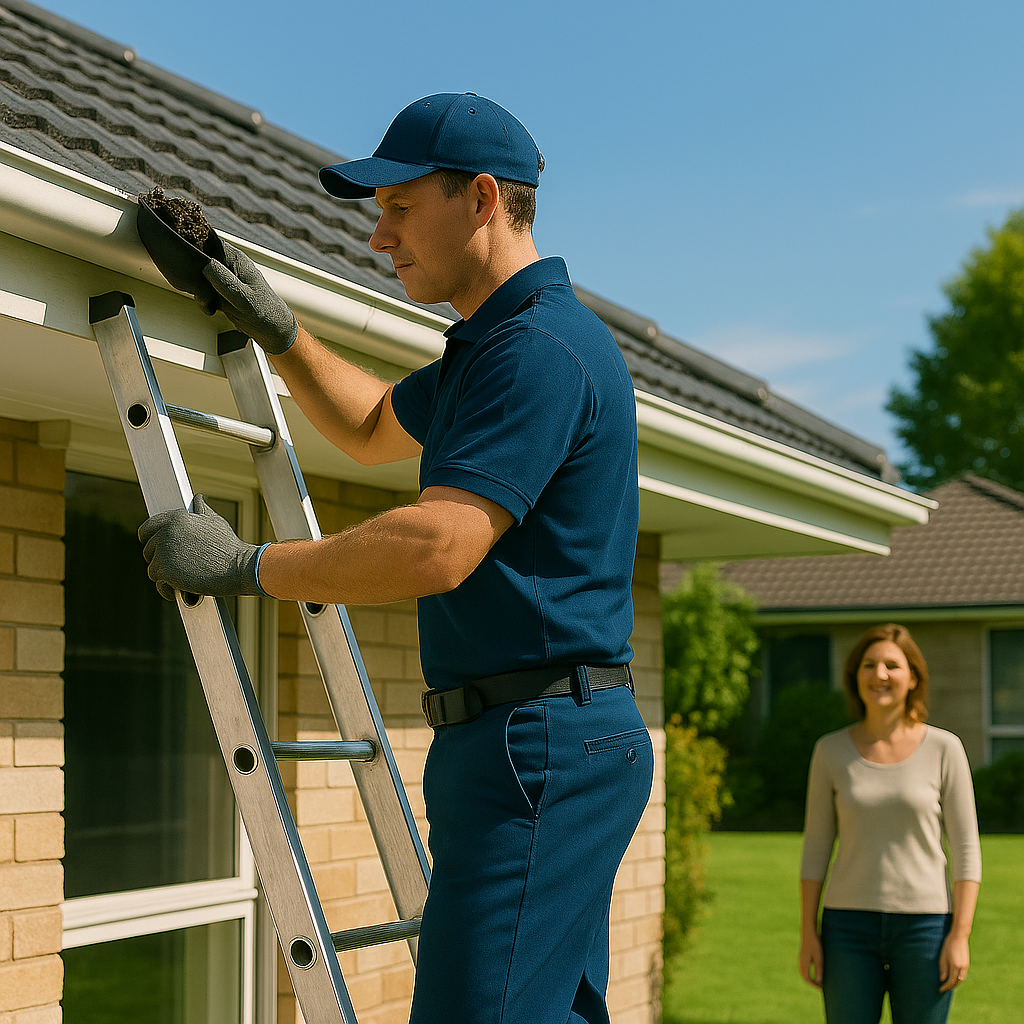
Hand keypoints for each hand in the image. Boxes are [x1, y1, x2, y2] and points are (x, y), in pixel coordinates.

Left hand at [139, 494, 269, 600]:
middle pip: (148, 550)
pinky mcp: (164, 570)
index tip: (158, 549)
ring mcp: (164, 551)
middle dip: (160, 560)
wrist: (239, 567)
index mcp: (176, 518)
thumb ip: (201, 510)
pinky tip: (182, 589)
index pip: (147, 528)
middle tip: (177, 567)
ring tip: (183, 578)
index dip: (150, 540)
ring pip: (152, 567)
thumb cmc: (230, 546)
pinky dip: (168, 589)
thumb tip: (197, 499)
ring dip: (165, 575)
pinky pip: (158, 582)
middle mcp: (166, 532)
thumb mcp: (215, 522)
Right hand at [199, 242, 297, 354]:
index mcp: (235, 258)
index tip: (194, 271)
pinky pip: (204, 290)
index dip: (195, 252)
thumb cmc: (265, 313)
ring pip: (199, 277)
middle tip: (205, 294)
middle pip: (199, 260)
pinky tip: (212, 308)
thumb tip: (205, 264)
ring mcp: (224, 277)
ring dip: (199, 291)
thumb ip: (225, 281)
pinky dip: (204, 300)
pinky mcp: (221, 290)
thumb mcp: (243, 298)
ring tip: (211, 304)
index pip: (206, 243)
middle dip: (195, 276)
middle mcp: (228, 264)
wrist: (274, 330)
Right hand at [799, 932, 823, 988]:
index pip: (807, 978)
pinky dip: (809, 972)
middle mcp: (801, 961)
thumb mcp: (819, 956)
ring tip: (819, 981)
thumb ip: (818, 968)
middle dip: (811, 983)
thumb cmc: (815, 943)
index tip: (822, 988)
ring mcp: (801, 957)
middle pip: (804, 976)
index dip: (814, 985)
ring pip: (803, 971)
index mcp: (804, 962)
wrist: (809, 930)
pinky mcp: (803, 954)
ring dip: (810, 977)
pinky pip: (804, 967)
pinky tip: (815, 970)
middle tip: (820, 986)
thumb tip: (819, 980)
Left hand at [938, 933, 969, 992]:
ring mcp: (966, 967)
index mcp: (955, 967)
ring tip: (948, 985)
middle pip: (957, 983)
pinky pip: (963, 976)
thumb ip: (943, 969)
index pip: (950, 981)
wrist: (959, 937)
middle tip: (943, 989)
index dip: (945, 987)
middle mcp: (962, 969)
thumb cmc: (948, 945)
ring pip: (961, 980)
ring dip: (955, 984)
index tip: (940, 990)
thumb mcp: (943, 956)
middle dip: (950, 987)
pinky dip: (958, 979)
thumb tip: (942, 980)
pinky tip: (954, 978)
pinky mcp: (967, 964)